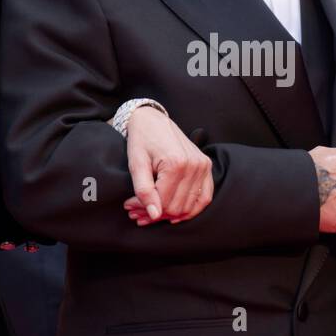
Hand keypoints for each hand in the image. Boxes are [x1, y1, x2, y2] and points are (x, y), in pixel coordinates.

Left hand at [122, 105, 213, 225]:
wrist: (153, 120)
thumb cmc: (142, 140)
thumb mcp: (136, 164)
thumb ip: (144, 190)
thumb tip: (154, 215)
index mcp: (176, 163)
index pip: (163, 202)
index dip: (144, 209)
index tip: (129, 207)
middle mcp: (193, 165)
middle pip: (176, 207)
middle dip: (155, 214)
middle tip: (136, 212)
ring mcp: (202, 166)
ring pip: (189, 206)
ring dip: (170, 215)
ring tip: (151, 213)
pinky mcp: (206, 166)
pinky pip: (205, 197)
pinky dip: (191, 209)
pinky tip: (176, 214)